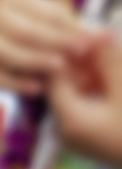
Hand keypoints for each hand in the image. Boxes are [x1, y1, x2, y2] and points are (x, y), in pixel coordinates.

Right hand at [0, 0, 105, 94]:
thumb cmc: (13, 17)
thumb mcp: (36, 9)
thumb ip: (67, 22)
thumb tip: (101, 36)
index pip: (45, 13)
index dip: (69, 27)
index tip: (91, 40)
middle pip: (26, 31)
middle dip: (55, 42)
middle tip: (80, 54)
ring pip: (8, 52)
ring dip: (35, 60)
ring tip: (59, 69)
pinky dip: (13, 82)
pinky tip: (36, 88)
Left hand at [49, 33, 121, 165]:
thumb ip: (110, 62)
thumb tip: (99, 32)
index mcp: (67, 119)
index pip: (54, 75)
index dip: (69, 50)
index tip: (89, 31)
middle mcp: (66, 129)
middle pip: (67, 84)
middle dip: (85, 60)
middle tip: (104, 39)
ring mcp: (80, 134)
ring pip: (81, 93)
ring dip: (96, 72)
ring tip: (112, 53)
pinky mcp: (94, 136)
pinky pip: (91, 105)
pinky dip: (102, 87)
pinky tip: (115, 72)